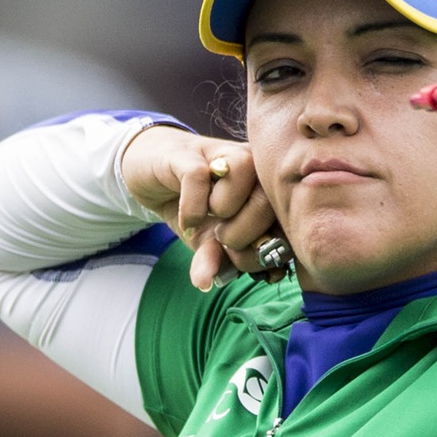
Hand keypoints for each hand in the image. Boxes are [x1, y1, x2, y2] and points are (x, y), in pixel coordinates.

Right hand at [120, 126, 278, 288]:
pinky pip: (199, 181)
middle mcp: (255, 165)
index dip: (263, 253)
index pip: (285, 224)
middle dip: (241, 237)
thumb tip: (210, 283)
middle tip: (220, 239)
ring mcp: (224, 153)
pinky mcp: (190, 153)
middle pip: (268, 205)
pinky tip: (186, 216)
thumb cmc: (192, 208)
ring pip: (243, 184)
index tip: (239, 261)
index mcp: (269, 190)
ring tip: (206, 216)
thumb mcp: (208, 242)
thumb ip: (217, 261)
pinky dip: (191, 209)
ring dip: (221, 214)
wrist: (151, 174)